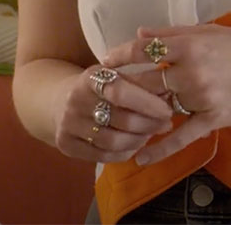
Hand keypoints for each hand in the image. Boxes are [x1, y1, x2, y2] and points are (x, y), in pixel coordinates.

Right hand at [52, 65, 173, 161]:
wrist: (60, 100)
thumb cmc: (99, 87)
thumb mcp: (113, 75)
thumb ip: (138, 83)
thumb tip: (169, 97)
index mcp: (91, 77)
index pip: (122, 92)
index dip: (147, 103)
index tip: (167, 110)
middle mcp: (76, 100)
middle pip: (121, 120)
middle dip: (149, 124)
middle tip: (165, 124)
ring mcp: (68, 124)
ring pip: (113, 141)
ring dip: (139, 140)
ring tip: (151, 135)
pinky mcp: (65, 144)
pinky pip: (102, 155)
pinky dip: (124, 153)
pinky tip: (135, 146)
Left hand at [103, 24, 230, 164]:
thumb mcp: (212, 31)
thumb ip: (175, 32)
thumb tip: (141, 32)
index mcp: (192, 44)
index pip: (146, 49)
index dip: (121, 55)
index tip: (106, 61)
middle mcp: (194, 70)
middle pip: (146, 81)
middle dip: (123, 86)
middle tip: (105, 91)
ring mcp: (203, 97)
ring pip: (161, 107)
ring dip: (139, 113)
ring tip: (116, 118)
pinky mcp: (213, 119)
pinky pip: (181, 136)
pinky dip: (160, 148)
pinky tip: (141, 156)